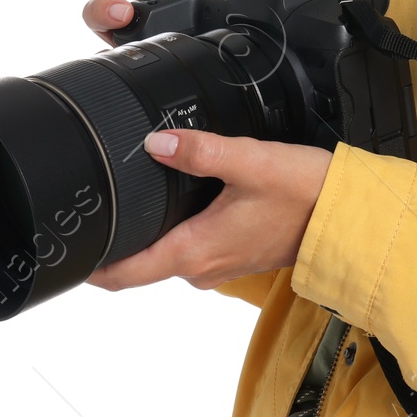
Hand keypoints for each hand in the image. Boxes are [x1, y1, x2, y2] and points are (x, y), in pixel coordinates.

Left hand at [85, 129, 334, 290]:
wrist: (347, 216)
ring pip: (167, 255)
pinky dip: (176, 230)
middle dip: (116, 244)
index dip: (92, 267)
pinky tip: (179, 200)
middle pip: (141, 265)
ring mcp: (219, 264)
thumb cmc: (305, 194)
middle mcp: (202, 267)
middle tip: (97, 208)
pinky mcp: (235, 253)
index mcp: (195, 251)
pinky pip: (191, 248)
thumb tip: (155, 143)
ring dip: (149, 235)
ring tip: (133, 198)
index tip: (70, 252)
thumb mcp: (249, 161)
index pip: (125, 274)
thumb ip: (199, 150)